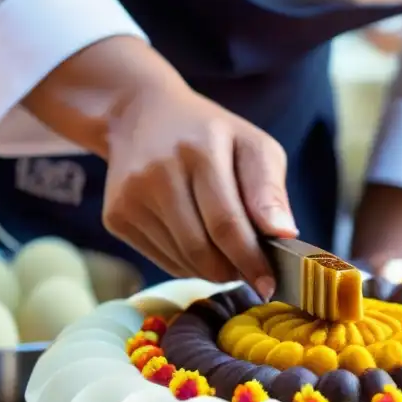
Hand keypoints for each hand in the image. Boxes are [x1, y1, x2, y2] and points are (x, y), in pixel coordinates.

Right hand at [103, 83, 296, 294]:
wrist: (140, 116)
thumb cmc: (209, 135)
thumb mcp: (252, 145)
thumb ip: (269, 190)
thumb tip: (284, 234)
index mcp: (200, 150)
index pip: (226, 223)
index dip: (250, 260)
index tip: (269, 285)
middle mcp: (158, 173)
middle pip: (200, 249)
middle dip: (232, 271)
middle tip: (251, 273)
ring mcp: (131, 197)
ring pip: (181, 260)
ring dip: (211, 270)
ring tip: (227, 254)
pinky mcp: (116, 217)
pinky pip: (162, 260)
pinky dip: (187, 264)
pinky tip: (198, 244)